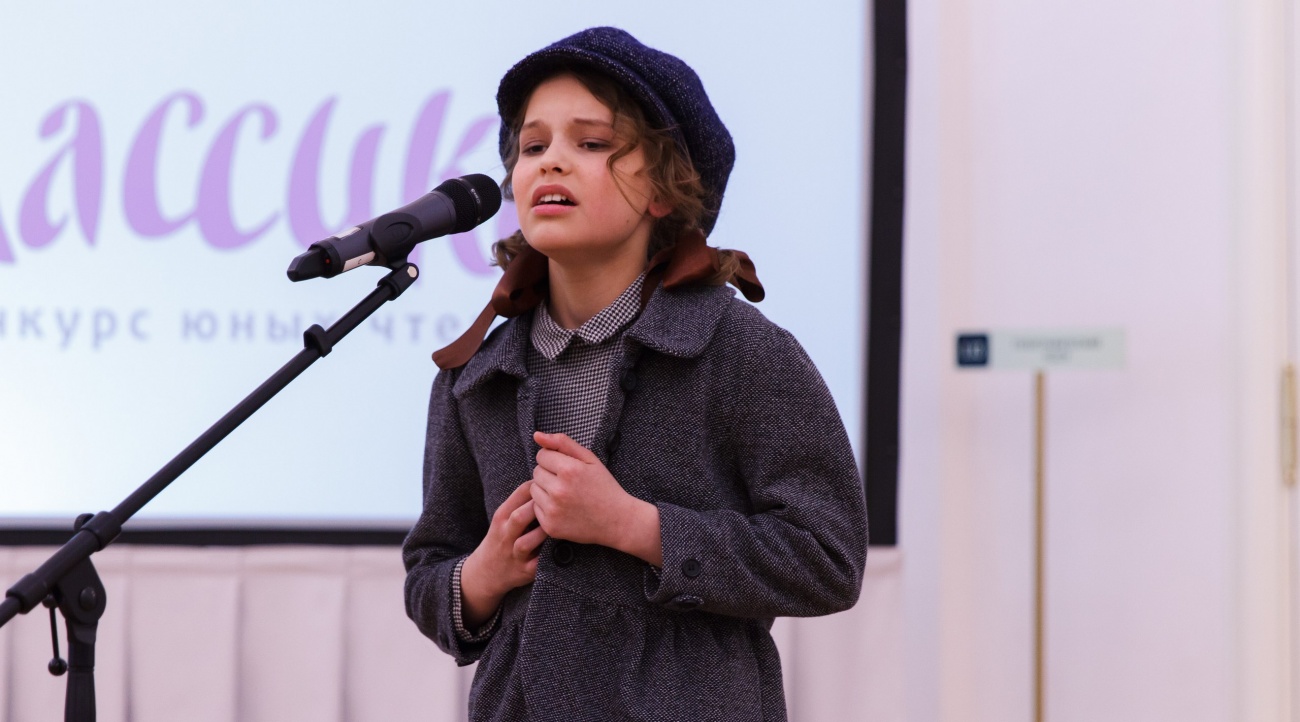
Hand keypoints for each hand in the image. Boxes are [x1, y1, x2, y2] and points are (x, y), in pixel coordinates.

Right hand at [460, 480, 547, 626]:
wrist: (486, 572)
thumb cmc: (503, 537)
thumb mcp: (504, 517)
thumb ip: (522, 500)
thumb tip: (548, 478)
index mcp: (502, 516)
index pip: (519, 494)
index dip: (539, 485)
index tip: (556, 481)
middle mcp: (505, 534)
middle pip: (520, 516)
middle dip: (540, 507)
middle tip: (561, 500)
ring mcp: (514, 554)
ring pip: (526, 542)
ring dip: (544, 532)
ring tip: (561, 523)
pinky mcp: (524, 571)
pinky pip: (538, 564)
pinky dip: (549, 556)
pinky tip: (563, 547)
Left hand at [530, 431, 661, 565]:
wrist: (617, 521)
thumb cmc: (604, 487)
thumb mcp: (590, 459)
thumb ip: (562, 443)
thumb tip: (537, 435)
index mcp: (569, 470)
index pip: (542, 455)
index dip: (554, 459)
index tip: (567, 468)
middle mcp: (559, 490)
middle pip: (536, 472)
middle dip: (549, 474)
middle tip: (568, 482)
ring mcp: (554, 510)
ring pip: (533, 490)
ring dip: (545, 490)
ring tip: (565, 495)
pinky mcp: (550, 525)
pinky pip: (536, 508)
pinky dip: (546, 507)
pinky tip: (564, 508)